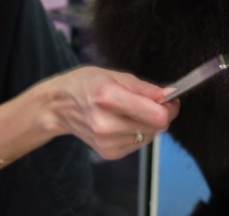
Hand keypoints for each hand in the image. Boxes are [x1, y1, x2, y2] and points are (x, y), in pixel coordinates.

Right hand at [45, 66, 179, 159]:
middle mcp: (106, 123)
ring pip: (150, 136)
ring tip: (131, 111)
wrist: (59, 106)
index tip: (170, 99)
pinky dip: (137, 132)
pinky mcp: (108, 153)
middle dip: (161, 114)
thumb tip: (169, 94)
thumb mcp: (113, 75)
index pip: (156, 115)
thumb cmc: (85, 84)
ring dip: (148, 124)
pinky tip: (123, 122)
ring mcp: (106, 141)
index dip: (169, 107)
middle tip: (152, 102)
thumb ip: (144, 88)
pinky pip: (139, 143)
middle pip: (156, 126)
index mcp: (108, 97)